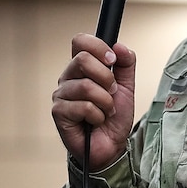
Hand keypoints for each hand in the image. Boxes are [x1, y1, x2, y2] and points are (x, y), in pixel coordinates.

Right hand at [51, 33, 137, 169]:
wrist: (111, 145)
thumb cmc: (114, 118)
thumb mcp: (127, 87)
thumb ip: (126, 64)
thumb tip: (119, 46)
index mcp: (81, 68)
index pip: (80, 42)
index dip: (97, 46)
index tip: (112, 60)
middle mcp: (69, 78)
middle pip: (83, 59)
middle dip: (106, 78)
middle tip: (112, 93)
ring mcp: (61, 94)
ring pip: (86, 86)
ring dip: (105, 102)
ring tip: (105, 111)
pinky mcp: (59, 112)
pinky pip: (83, 106)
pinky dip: (97, 116)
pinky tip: (95, 121)